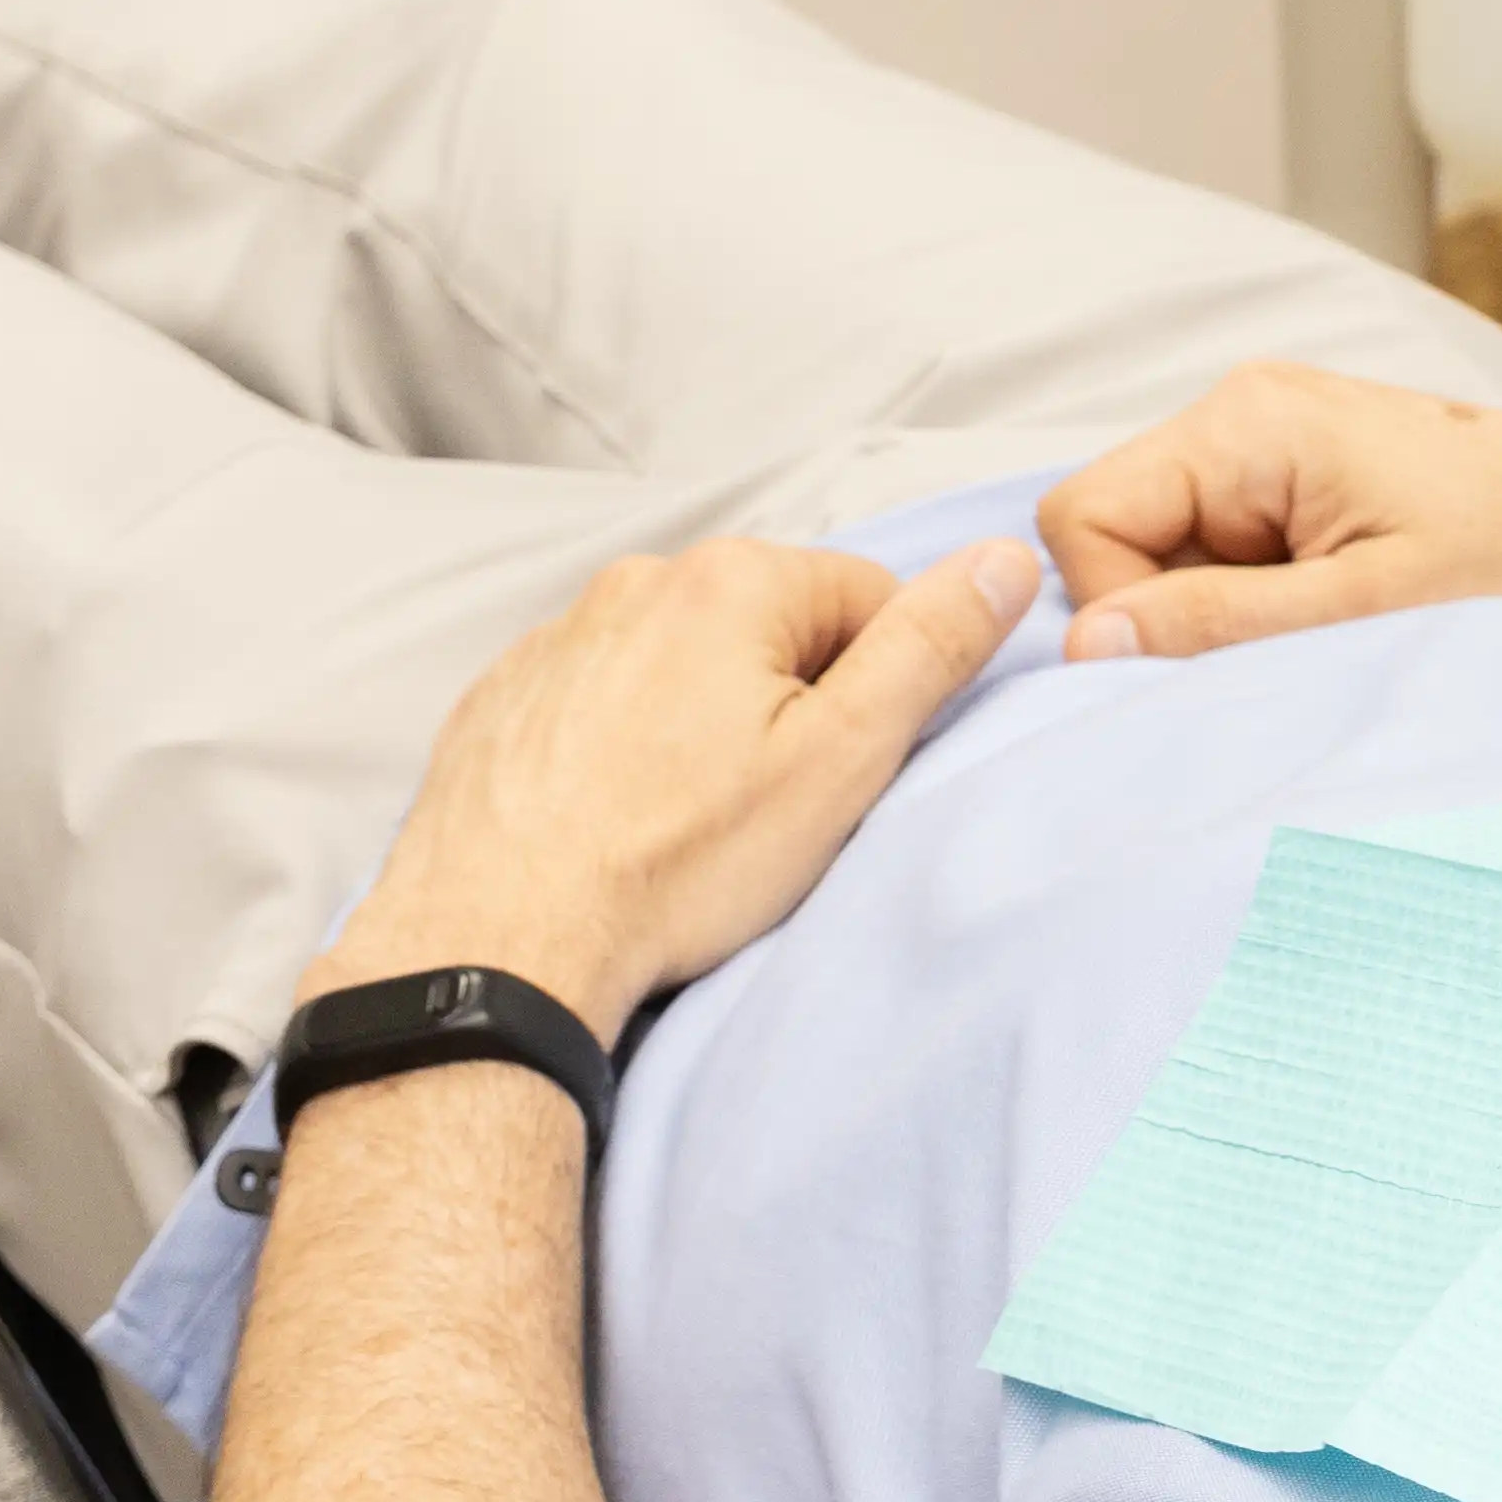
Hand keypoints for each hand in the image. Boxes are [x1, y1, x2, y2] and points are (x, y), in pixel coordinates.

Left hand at [314, 527, 1048, 1032]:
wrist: (495, 943)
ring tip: (685, 822)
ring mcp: (554, 638)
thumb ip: (930, 648)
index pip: (868, 599)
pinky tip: (615, 819)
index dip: (878, 691)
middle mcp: (636, 582)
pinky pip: (596, 699)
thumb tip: (1005, 559)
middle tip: (767, 807)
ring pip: (678, 661)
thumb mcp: (842, 762)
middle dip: (787, 701)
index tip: (839, 772)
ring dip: (702, 719)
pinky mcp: (498, 700)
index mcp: (732, 580)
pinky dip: (619, 744)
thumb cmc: (676, 863)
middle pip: (769, 626)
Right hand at [1032, 364, 1501, 652]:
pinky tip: (1336, 618)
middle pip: (1119, 535)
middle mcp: (1246, 412)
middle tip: (1277, 651)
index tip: (1201, 663)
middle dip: (1170, 612)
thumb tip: (1087, 647)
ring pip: (1168, 555)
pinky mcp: (1305, 480)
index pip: (1084, 518)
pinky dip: (1258, 605)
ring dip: (1222, 615)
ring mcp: (1274, 445)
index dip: (1117, 607)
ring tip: (1324, 631)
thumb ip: (1220, 624)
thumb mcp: (1361, 607)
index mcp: (1248, 419)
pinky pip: (1226, 554)